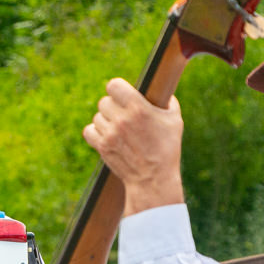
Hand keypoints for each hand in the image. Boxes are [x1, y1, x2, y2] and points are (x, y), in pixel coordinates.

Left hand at [82, 78, 184, 215]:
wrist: (153, 178)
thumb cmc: (167, 148)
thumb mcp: (174, 120)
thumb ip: (167, 101)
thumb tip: (161, 91)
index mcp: (138, 108)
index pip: (114, 85)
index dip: (117, 88)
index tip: (121, 94)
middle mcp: (121, 119)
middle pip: (104, 101)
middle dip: (113, 107)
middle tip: (122, 115)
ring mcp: (110, 134)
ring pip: (97, 117)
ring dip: (105, 121)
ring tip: (118, 129)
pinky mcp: (102, 147)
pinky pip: (89, 131)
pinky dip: (95, 132)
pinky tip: (106, 135)